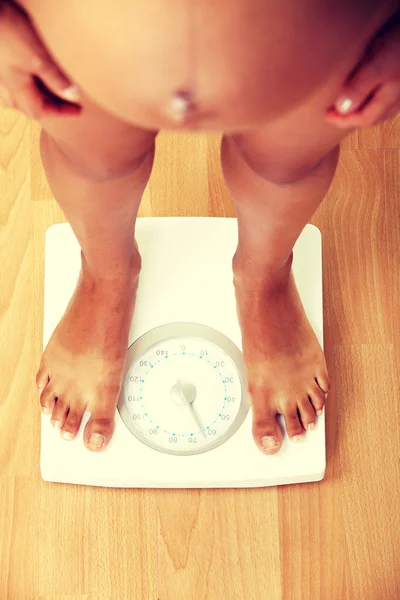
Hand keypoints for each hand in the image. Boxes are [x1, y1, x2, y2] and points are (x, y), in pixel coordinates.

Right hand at [0, 1, 81, 118]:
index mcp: (16, 89)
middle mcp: (5, 87)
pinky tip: (34, 76)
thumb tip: (74, 96)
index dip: (61, 112)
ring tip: (54, 90)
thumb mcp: (37, 57)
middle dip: (50, 105)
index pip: (41, 111)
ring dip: (39, 95)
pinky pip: (14, 81)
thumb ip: (55, 78)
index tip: (78, 110)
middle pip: (30, 104)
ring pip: (20, 94)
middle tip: (69, 100)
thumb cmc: (7, 32)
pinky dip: (29, 83)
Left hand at [325, 12, 399, 128]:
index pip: (364, 118)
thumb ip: (359, 88)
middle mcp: (398, 97)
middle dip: (352, 117)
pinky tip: (366, 91)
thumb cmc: (399, 42)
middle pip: (373, 116)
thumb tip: (342, 109)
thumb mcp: (377, 65)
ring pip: (381, 107)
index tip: (326, 114)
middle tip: (333, 113)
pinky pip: (386, 96)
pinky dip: (372, 98)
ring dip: (363, 109)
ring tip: (347, 106)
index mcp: (390, 98)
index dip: (343, 120)